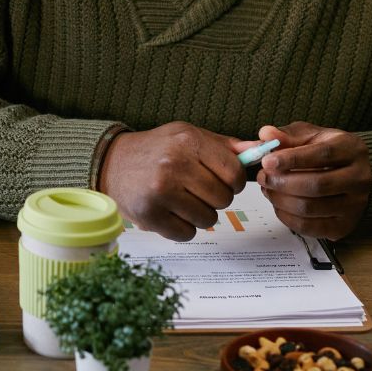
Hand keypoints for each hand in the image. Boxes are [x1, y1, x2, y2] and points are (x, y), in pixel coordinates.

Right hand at [99, 122, 246, 239]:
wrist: (110, 163)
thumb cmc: (155, 149)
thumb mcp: (187, 136)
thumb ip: (223, 146)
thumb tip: (261, 150)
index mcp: (188, 141)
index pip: (234, 173)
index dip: (233, 182)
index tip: (223, 182)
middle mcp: (175, 165)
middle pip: (223, 199)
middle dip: (216, 199)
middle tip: (198, 192)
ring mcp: (160, 191)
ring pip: (208, 219)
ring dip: (200, 215)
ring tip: (182, 202)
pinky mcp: (149, 214)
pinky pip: (187, 234)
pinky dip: (183, 228)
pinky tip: (171, 213)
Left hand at [256, 122, 371, 238]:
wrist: (348, 174)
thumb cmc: (325, 152)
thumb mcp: (308, 135)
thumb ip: (287, 135)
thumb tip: (265, 134)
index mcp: (352, 149)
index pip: (323, 154)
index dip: (292, 159)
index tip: (267, 161)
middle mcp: (359, 178)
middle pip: (317, 185)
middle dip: (282, 182)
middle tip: (262, 177)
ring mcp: (355, 205)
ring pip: (310, 208)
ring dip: (280, 200)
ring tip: (267, 189)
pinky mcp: (345, 226)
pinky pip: (309, 227)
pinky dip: (286, 217)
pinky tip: (277, 204)